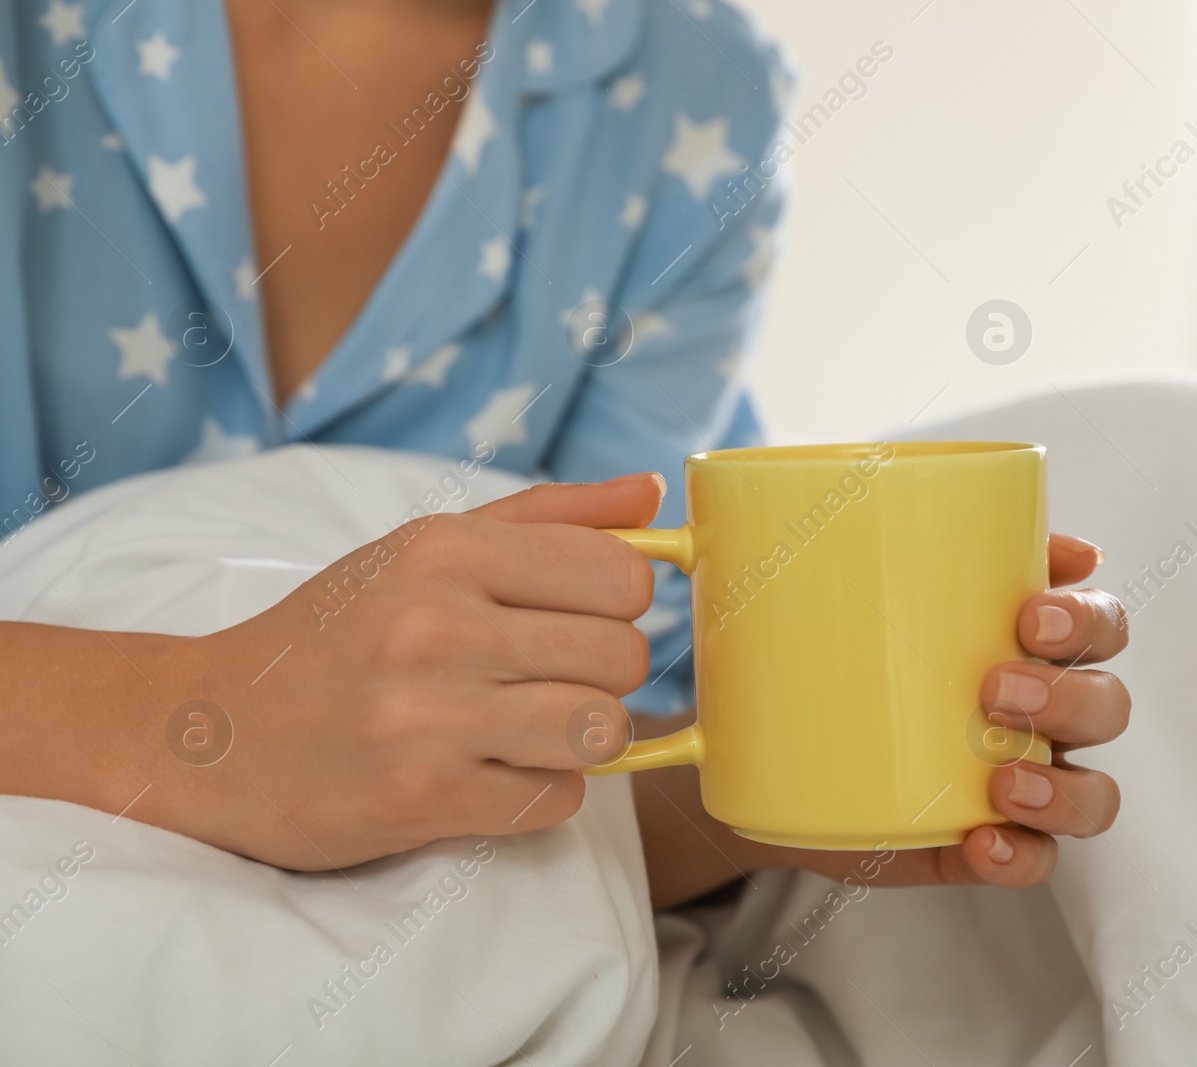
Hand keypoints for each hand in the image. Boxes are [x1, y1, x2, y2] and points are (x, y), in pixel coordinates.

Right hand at [157, 474, 663, 869]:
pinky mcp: (421, 798)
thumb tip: (652, 497)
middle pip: (623, 657)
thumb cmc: (338, 634)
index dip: (619, 605)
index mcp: (446, 550)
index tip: (579, 616)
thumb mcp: (425, 548)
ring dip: (580, 737)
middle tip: (545, 677)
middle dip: (601, 674)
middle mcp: (437, 626)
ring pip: (602, 730)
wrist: (216, 735)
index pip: (623, 577)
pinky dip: (539, 791)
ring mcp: (428, 717)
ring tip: (526, 726)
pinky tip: (490, 771)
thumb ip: (549, 516)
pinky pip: (557, 799)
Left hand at [634, 534, 1128, 905]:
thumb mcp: (835, 577)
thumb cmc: (816, 642)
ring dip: (1063, 784)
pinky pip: (1038, 863)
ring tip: (1002, 780)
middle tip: (996, 685)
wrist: (750, 740)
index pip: (1098, 623)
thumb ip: (866, 528)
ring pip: (1094, 791)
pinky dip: (1024, 855)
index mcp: (1019, 639)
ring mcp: (1014, 783)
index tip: (1027, 612)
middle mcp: (1034, 712)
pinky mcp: (976, 846)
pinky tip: (982, 838)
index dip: (1088, 618)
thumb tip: (895, 482)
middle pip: (1107, 703)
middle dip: (1071, 695)